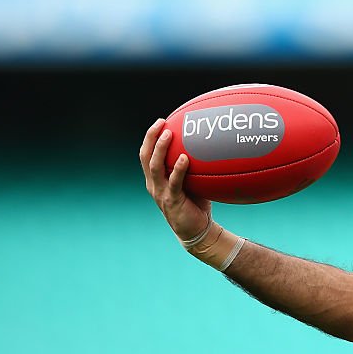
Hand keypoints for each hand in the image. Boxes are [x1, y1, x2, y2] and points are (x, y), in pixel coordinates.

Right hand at [139, 118, 211, 240]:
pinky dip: (178, 170)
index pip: (146, 155)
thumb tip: (206, 145)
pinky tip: (185, 158)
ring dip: (161, 149)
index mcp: (155, 179)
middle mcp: (154, 185)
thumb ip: (191, 167)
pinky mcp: (171, 202)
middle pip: (146, 157)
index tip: (160, 122)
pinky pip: (174, 183)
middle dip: (151, 138)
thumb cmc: (195, 204)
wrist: (197, 231)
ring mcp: (161, 193)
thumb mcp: (191, 182)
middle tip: (161, 123)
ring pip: (156, 167)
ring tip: (169, 135)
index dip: (150, 138)